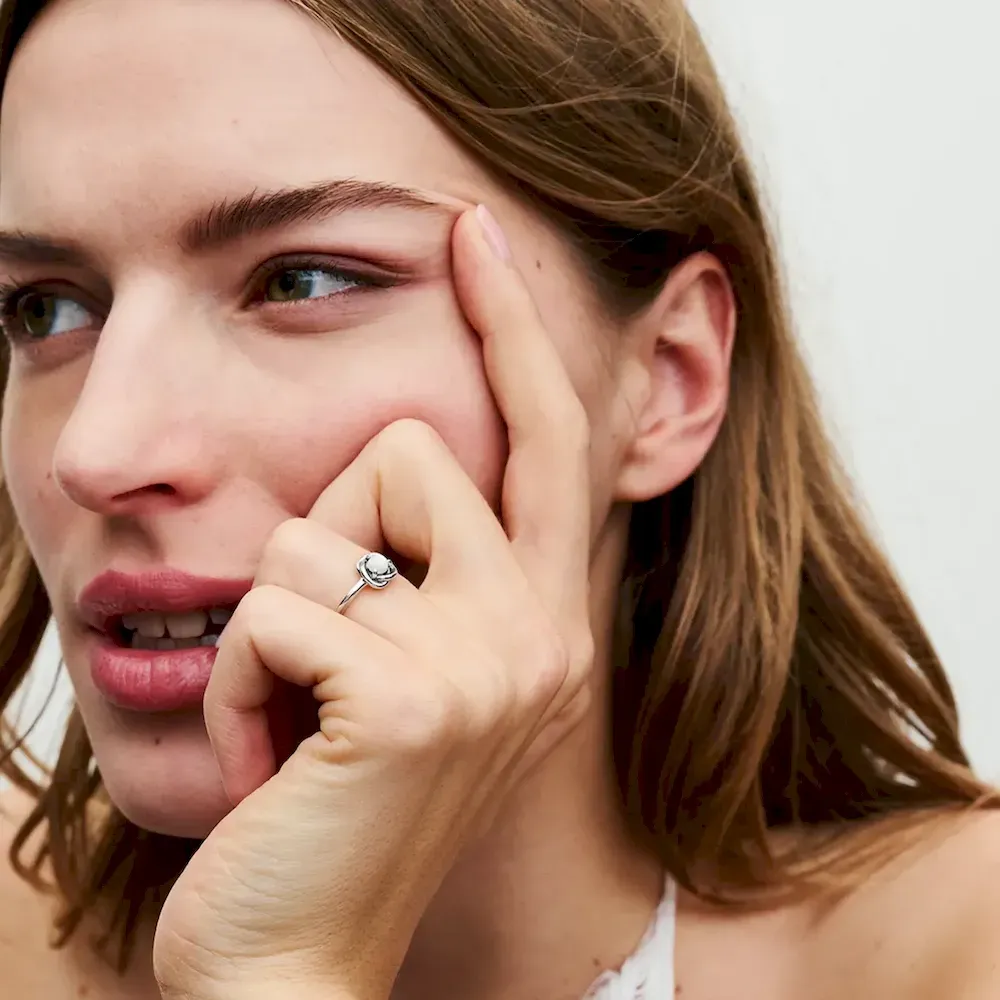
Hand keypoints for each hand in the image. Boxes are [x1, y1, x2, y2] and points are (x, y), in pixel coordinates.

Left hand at [152, 207, 594, 999]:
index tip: (477, 232)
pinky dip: (231, 686)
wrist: (306, 957)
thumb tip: (399, 455)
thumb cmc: (343, 801)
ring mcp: (486, 666)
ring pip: (321, 527)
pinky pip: (269, 613)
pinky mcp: (407, 701)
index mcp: (545, 619)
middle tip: (322, 648)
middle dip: (330, 528)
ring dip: (268, 626)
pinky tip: (263, 759)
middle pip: (415, 446)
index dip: (514, 328)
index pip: (547, 436)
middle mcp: (541, 631)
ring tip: (289, 717)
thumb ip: (440, 572)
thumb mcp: (420, 678)